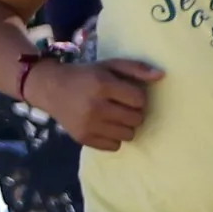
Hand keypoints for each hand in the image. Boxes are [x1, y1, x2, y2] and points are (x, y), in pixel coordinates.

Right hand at [35, 54, 160, 150]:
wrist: (51, 89)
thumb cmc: (86, 76)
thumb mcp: (109, 66)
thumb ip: (136, 68)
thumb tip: (161, 76)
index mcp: (102, 85)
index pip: (139, 100)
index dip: (137, 97)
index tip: (127, 94)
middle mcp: (95, 107)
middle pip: (136, 119)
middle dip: (133, 112)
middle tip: (122, 106)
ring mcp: (89, 125)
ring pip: (128, 135)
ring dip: (126, 126)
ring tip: (115, 117)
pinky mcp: (83, 139)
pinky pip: (114, 146)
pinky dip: (114, 138)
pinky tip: (105, 126)